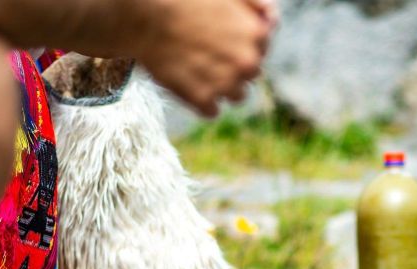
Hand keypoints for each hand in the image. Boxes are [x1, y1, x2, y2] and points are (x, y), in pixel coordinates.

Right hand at [134, 0, 272, 115]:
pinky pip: (212, 111)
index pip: (260, 51)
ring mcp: (226, 84)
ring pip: (235, 96)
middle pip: (249, 75)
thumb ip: (256, 5)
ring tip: (196, 67)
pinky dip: (201, 101)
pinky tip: (187, 81)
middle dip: (232, 67)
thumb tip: (273, 23)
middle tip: (205, 52)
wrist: (143, 15)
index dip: (238, 45)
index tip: (217, 37)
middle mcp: (247, 63)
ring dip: (220, 86)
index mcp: (258, 35)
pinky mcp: (202, 100)